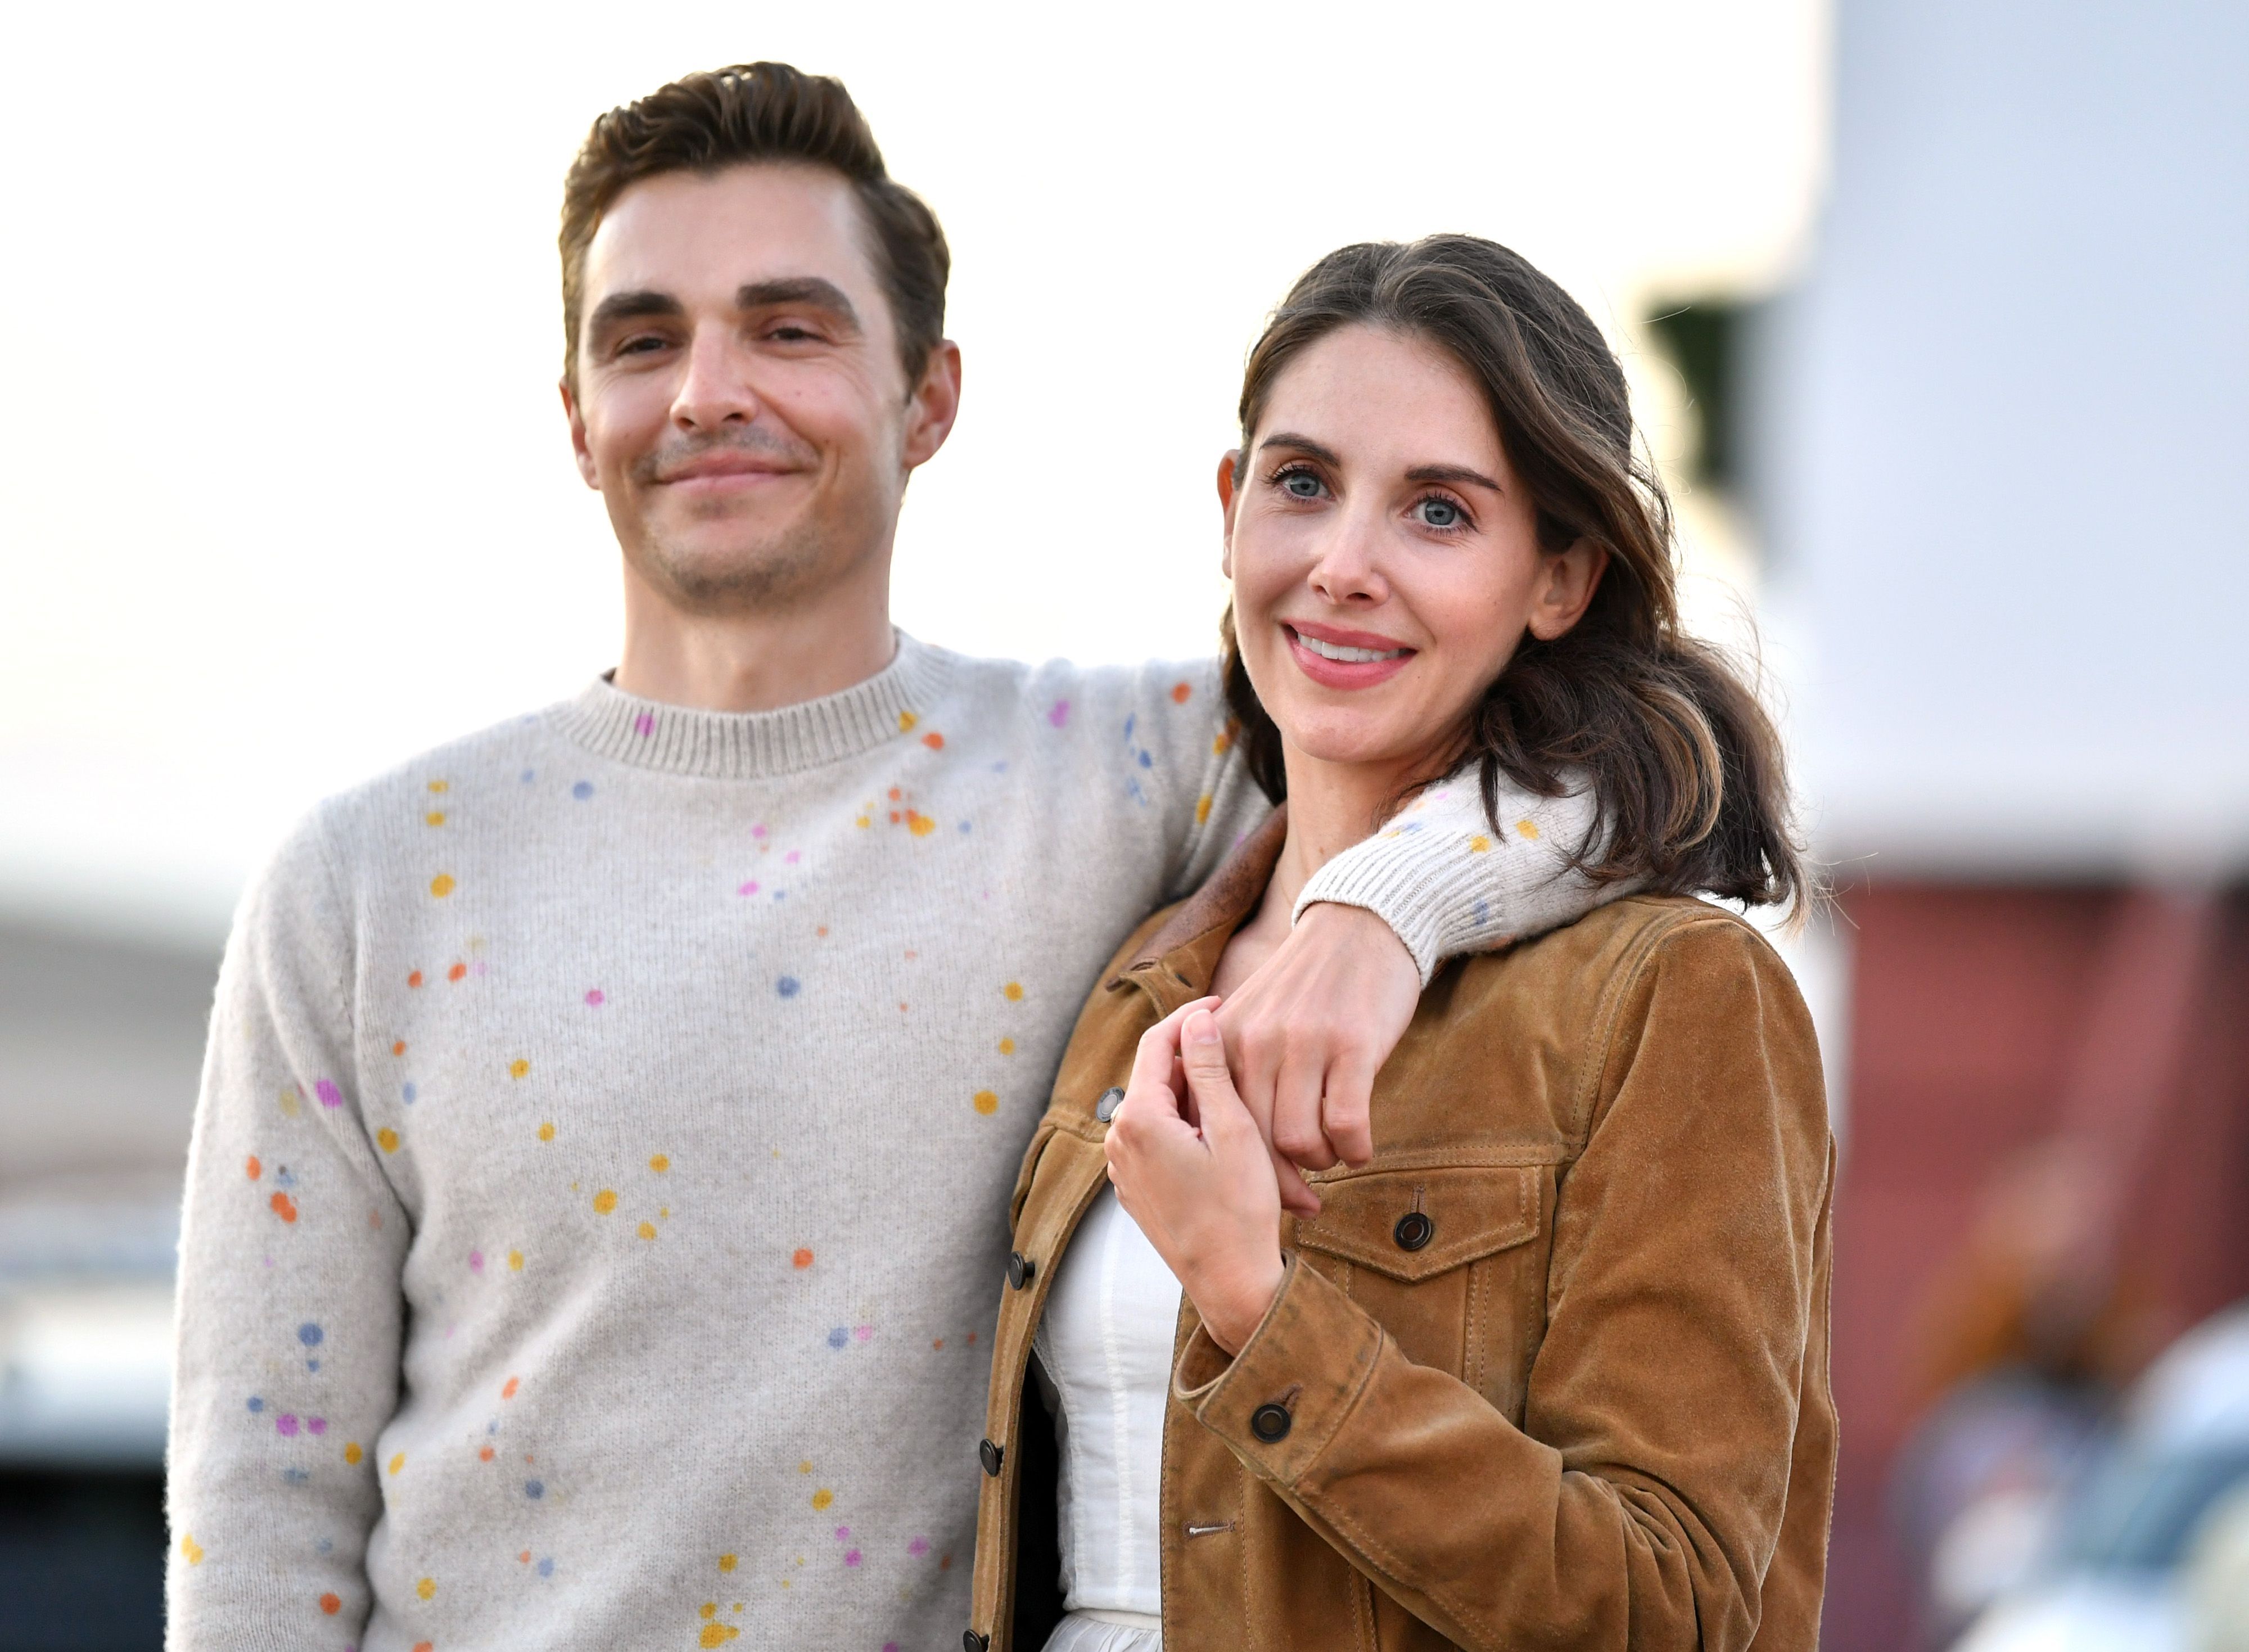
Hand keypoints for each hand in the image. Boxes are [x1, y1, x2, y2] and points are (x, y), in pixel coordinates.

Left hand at [1106, 999, 1285, 1355]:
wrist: (1230, 1282)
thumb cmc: (1240, 1209)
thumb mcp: (1234, 1129)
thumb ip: (1210, 1069)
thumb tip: (1198, 1018)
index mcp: (1138, 1119)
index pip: (1156, 1042)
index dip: (1190, 1015)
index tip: (1224, 1002)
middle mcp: (1119, 1139)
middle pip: (1155, 1074)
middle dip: (1194, 1057)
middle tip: (1241, 1045)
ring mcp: (1122, 1166)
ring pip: (1156, 1105)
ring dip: (1191, 1091)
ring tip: (1238, 1091)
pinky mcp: (1134, 1187)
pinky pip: (1155, 1136)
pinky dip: (1183, 1122)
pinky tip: (1220, 1131)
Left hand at [1215, 901, 1419, 1191]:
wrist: (1359, 927)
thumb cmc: (1305, 985)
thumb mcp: (1248, 1016)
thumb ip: (1222, 1067)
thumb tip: (1204, 1134)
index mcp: (1223, 1038)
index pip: (1211, 1121)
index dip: (1231, 1164)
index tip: (1255, 1188)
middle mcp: (1255, 1042)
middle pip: (1254, 1141)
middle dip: (1280, 1181)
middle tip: (1302, 1197)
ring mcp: (1303, 1044)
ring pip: (1299, 1141)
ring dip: (1319, 1162)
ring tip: (1331, 1157)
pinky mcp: (1351, 1046)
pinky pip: (1346, 1123)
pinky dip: (1353, 1148)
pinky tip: (1358, 1147)